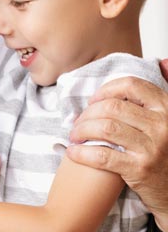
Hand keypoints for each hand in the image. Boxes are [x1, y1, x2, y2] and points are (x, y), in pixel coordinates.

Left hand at [67, 74, 167, 228]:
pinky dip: (81, 152)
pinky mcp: (139, 170)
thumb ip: (158, 97)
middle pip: (112, 107)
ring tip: (74, 136)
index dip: (106, 90)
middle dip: (88, 113)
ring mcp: (152, 148)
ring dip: (81, 130)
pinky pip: (102, 155)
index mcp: (167, 109)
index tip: (94, 101)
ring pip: (104, 128)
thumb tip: (164, 62)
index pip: (132, 86)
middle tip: (78, 122)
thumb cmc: (165, 154)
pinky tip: (73, 152)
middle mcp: (163, 125)